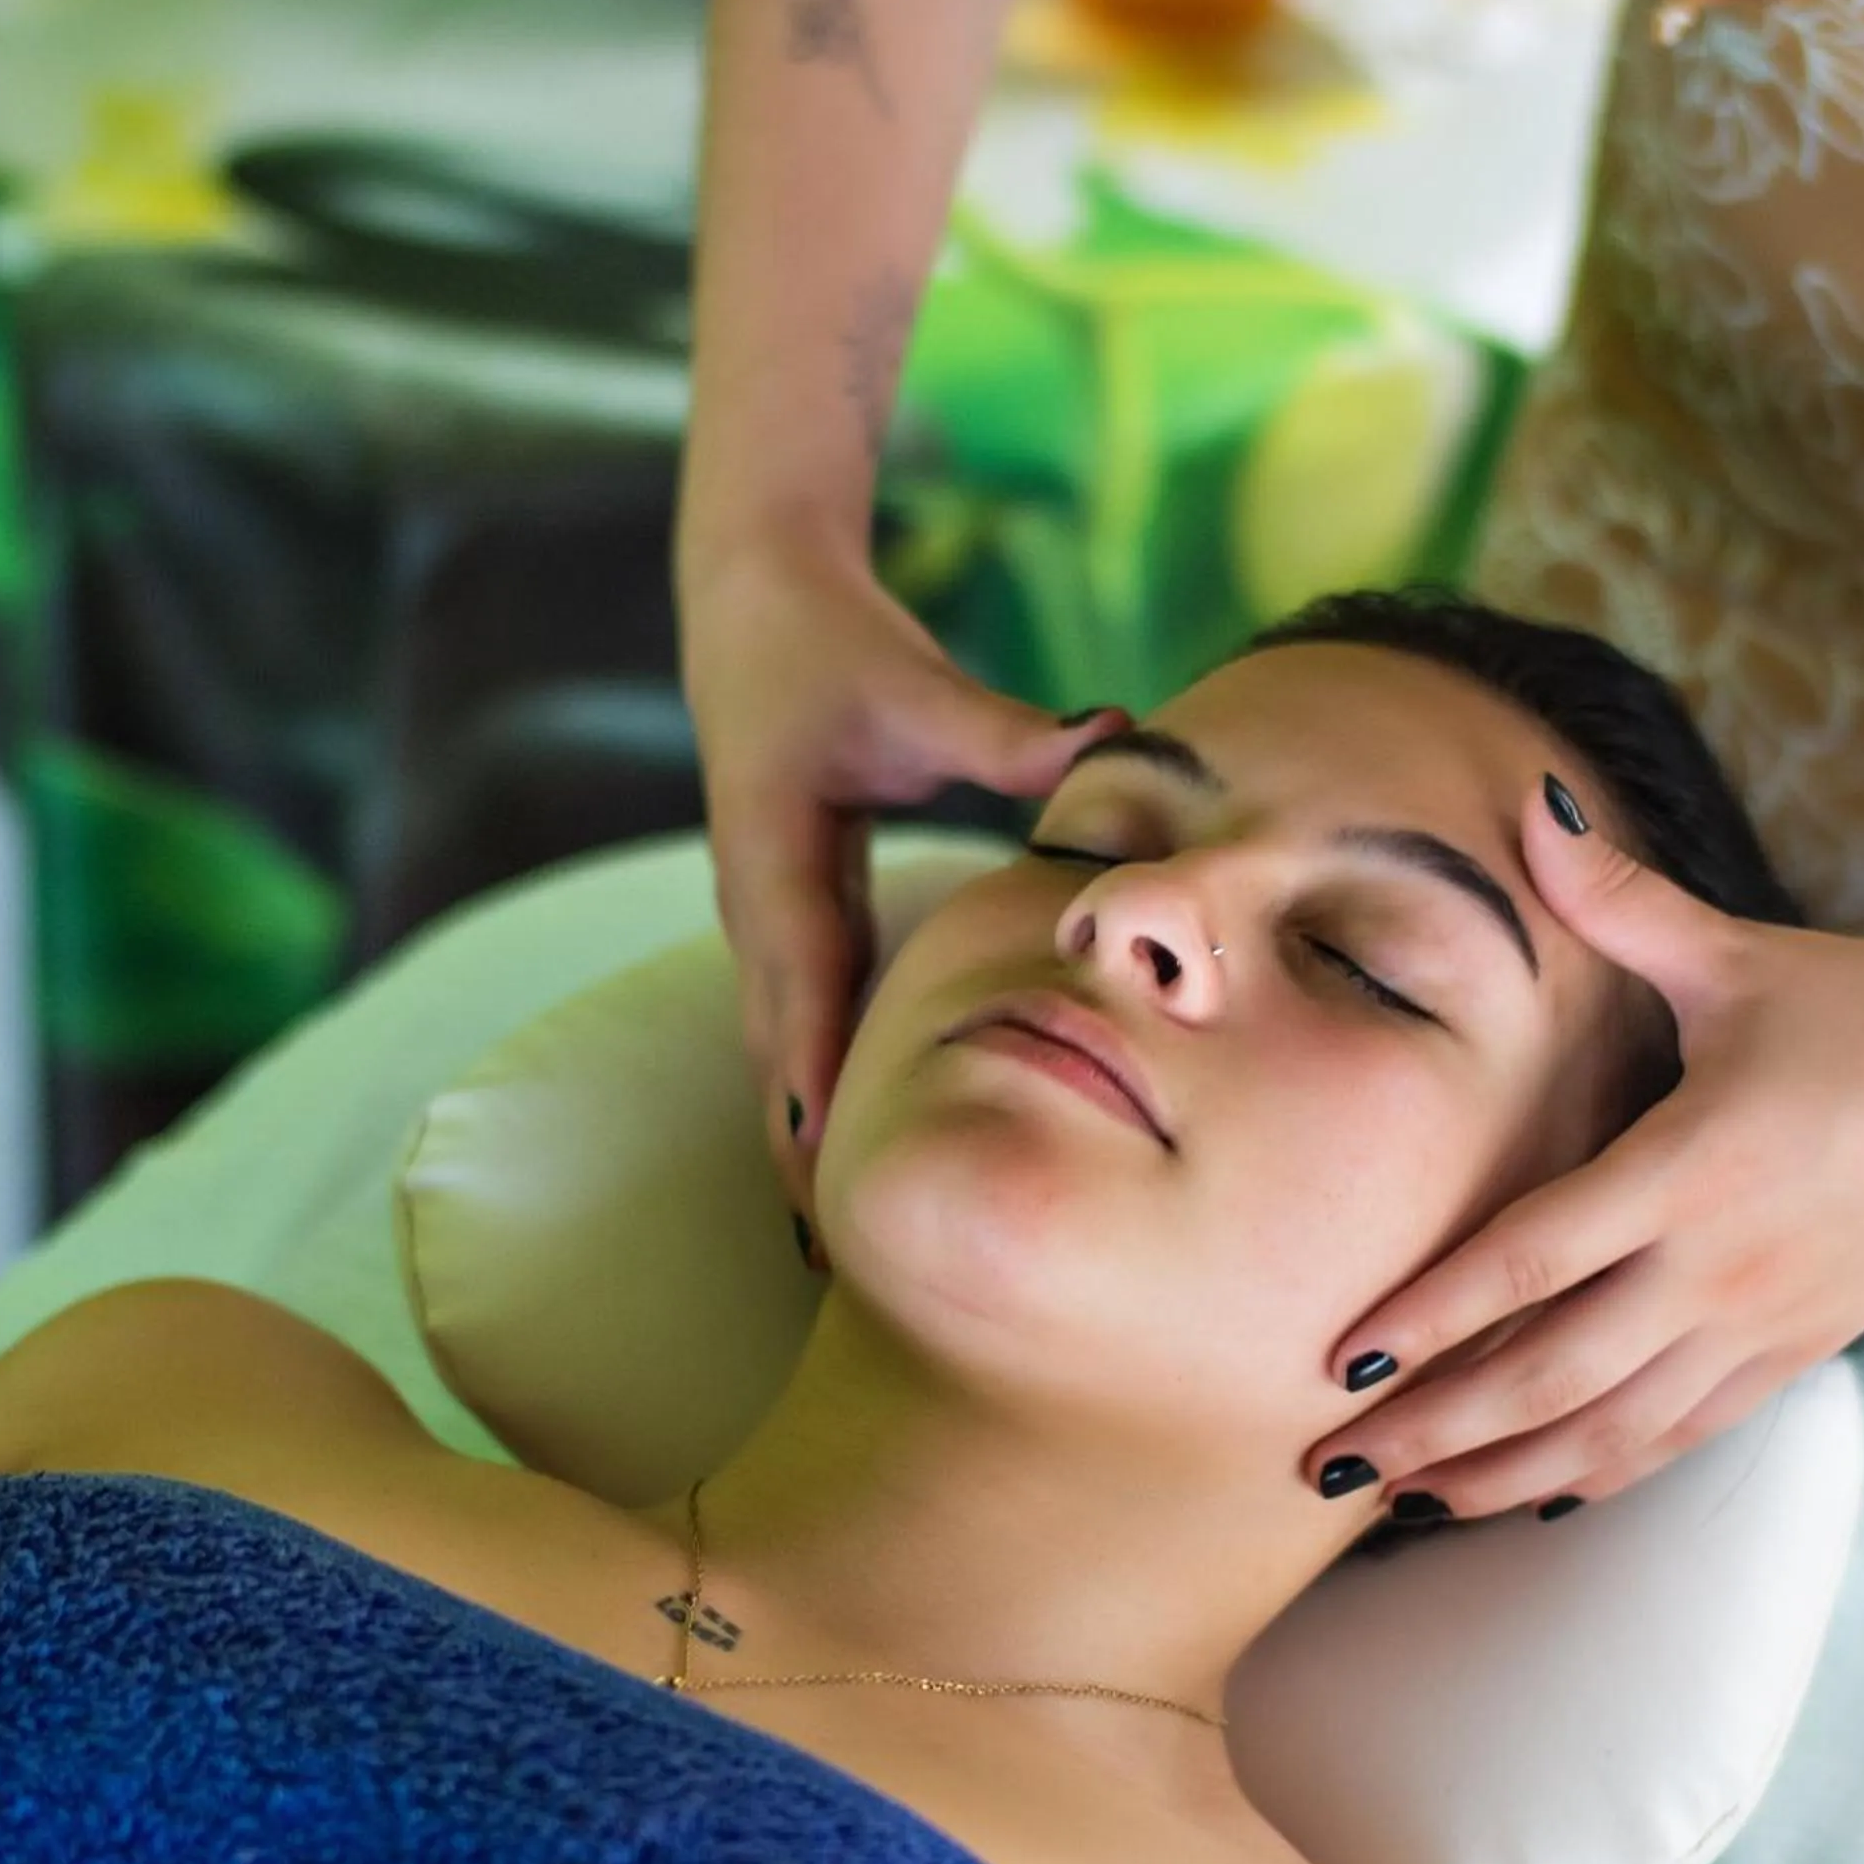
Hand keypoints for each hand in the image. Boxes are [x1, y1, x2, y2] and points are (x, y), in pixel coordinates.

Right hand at [679, 539, 1128, 1217]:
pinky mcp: (783, 917)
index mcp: (776, 853)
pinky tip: (838, 1155)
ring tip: (826, 1241)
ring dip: (796, 1131)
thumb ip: (1008, 732)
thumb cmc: (831, 650)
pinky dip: (809, 1088)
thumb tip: (1112, 736)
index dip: (813, 1073)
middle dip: (797, 1144)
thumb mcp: (916, 687)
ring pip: (775, 1044)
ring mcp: (763, 915)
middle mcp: (757, 900)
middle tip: (831, 1252)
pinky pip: (794, 1022)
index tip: (828, 1162)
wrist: (751, 611)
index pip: (802, 981)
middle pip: (775, 1044)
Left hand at [1307, 779, 1863, 1522]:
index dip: (1429, 1317)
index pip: (1530, 1259)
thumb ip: (1618, 898)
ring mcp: (1765, 1322)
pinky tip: (1532, 1494)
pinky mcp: (1801, 1350)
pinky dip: (1600, 1472)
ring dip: (1499, 1470)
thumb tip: (1525, 799)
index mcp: (1692, 1166)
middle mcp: (1721, 1266)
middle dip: (1433, 1426)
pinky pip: (1682, 1435)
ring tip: (1402, 1500)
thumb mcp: (1743, 955)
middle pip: (1550, 1373)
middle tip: (1328, 1461)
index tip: (1339, 1360)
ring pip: (1611, 1430)